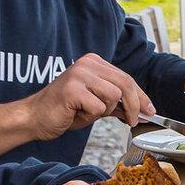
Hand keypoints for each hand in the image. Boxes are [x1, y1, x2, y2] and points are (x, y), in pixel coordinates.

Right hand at [21, 53, 151, 138]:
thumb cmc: (64, 111)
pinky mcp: (72, 89)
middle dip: (134, 106)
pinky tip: (76, 114)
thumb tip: (141, 110)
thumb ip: (116, 103)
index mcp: (94, 62)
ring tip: (86, 112)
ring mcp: (79, 74)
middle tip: (133, 121)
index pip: (126, 78)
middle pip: (125, 84)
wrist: (34, 118)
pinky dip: (90, 117)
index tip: (150, 110)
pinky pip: (98, 108)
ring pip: (113, 96)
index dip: (141, 96)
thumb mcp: (95, 104)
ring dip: (103, 111)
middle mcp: (88, 64)